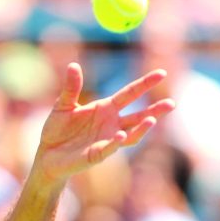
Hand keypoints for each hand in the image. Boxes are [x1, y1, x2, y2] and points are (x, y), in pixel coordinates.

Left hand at [33, 62, 174, 184]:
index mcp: (106, 108)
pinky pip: (110, 148)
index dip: (145, 84)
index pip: (130, 94)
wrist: (47, 154)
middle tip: (172, 103)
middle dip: (155, 110)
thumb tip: (73, 65)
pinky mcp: (98, 154)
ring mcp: (108, 140)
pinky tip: (121, 135)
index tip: (161, 73)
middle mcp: (112, 124)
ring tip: (153, 119)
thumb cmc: (57, 129)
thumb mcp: (63, 105)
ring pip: (131, 134)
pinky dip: (116, 142)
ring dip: (142, 128)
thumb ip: (71, 87)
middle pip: (139, 115)